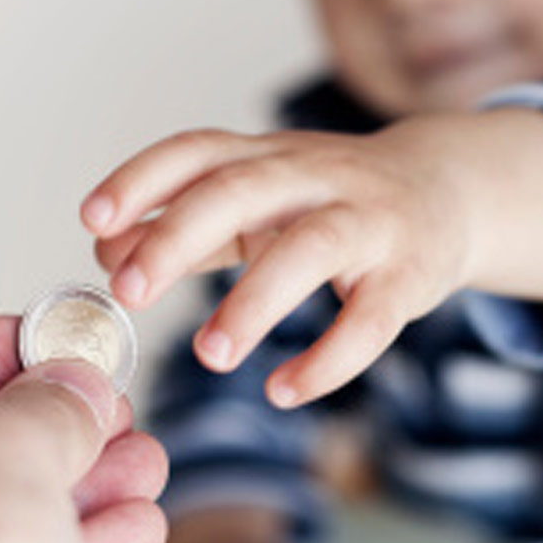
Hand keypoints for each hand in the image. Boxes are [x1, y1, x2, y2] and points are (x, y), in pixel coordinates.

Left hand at [83, 119, 478, 408]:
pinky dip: (327, 361)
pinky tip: (285, 390)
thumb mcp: (261, 200)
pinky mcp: (408, 276)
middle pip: (241, 191)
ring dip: (253, 302)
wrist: (449, 191)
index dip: (143, 180)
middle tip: (128, 292)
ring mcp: (368, 224)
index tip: (93, 221)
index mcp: (269, 159)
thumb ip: (189, 226)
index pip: (197, 152)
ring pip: (309, 250)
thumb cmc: (334, 201)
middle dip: (178, 239)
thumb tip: (108, 253)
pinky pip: (369, 321)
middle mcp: (316, 178)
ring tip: (209, 354)